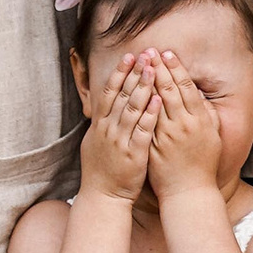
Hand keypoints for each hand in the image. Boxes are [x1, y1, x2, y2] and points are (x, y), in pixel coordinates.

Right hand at [77, 57, 156, 206]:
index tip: (129, 56)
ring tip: (152, 69)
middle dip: (133, 73)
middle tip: (144, 54)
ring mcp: (120, 141)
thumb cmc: (101, 170)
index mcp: (100, 125)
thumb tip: (104, 104)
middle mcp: (108, 129)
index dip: (119, 73)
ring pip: (132, 109)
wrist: (102, 197)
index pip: (109, 92)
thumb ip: (102, 122)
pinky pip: (143, 130)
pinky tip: (158, 100)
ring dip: (142, 87)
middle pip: (121, 95)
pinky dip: (149, 114)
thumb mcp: (94, 142)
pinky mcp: (133, 154)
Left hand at [143, 49, 223, 205]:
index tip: (168, 53)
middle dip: (158, 68)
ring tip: (138, 64)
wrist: (189, 192)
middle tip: (149, 51)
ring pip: (153, 102)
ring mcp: (166, 135)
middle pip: (168, 90)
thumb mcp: (213, 135)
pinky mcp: (152, 145)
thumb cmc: (203, 164)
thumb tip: (197, 93)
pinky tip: (130, 91)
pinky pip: (143, 121)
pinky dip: (137, 105)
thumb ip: (207, 113)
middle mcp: (183, 125)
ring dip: (145, 81)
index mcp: (200, 120)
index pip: (186, 87)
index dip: (176, 68)